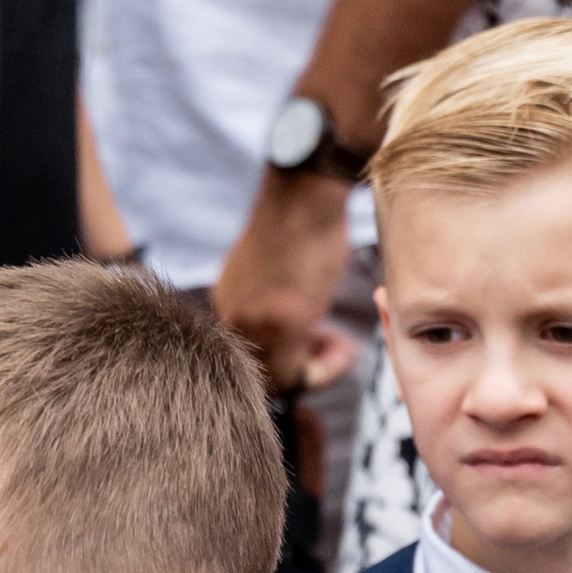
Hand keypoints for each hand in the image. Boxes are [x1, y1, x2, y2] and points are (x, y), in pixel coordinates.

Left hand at [212, 166, 357, 395]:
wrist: (306, 193)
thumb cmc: (300, 221)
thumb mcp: (274, 268)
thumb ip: (271, 302)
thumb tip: (296, 339)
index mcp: (227, 302)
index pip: (247, 356)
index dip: (287, 358)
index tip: (316, 339)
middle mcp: (231, 317)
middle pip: (263, 373)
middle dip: (304, 367)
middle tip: (333, 344)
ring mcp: (254, 324)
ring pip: (282, 379)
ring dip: (321, 371)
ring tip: (342, 345)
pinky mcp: (283, 325)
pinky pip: (302, 374)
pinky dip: (329, 369)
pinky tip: (344, 343)